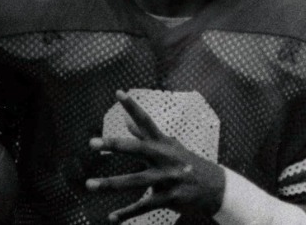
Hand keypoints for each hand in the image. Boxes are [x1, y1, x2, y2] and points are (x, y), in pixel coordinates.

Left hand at [86, 90, 225, 222]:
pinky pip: (145, 205)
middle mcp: (165, 157)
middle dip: (115, 145)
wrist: (215, 187)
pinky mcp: (170, 197)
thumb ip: (146, 135)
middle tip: (92, 143)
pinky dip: (128, 212)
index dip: (133, 106)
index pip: (146, 120)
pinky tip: (112, 218)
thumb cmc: (187, 162)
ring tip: (89, 185)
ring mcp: (168, 178)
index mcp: (163, 143)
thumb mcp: (170, 146)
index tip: (118, 93)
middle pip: (138, 149)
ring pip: (136, 181)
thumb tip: (127, 121)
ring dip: (111, 183)